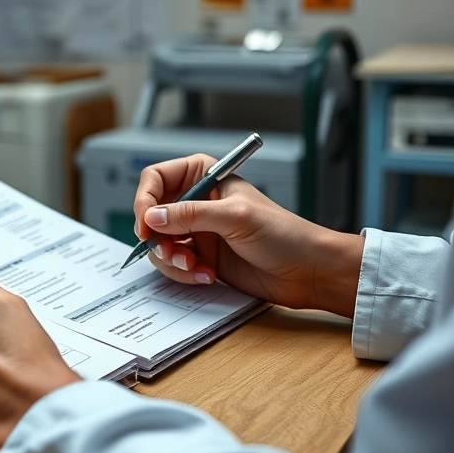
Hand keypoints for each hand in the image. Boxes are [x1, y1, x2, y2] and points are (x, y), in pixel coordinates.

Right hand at [133, 154, 363, 316]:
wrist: (308, 272)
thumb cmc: (284, 235)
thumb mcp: (234, 217)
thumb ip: (189, 215)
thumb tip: (151, 217)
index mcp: (204, 177)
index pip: (156, 178)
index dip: (145, 200)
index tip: (146, 224)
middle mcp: (197, 202)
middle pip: (151, 214)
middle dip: (157, 237)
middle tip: (172, 252)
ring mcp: (198, 230)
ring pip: (159, 243)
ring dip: (171, 259)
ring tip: (195, 267)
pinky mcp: (201, 256)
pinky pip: (174, 264)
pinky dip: (184, 273)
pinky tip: (207, 275)